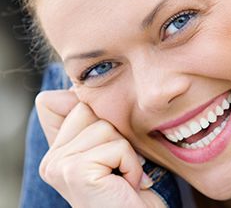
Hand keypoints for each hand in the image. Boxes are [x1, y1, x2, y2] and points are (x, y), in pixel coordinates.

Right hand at [36, 90, 165, 207]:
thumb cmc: (130, 187)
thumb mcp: (112, 148)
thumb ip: (93, 122)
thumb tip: (72, 90)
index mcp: (57, 150)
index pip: (59, 101)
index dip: (91, 113)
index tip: (107, 149)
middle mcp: (52, 158)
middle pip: (88, 109)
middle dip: (115, 135)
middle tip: (118, 167)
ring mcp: (60, 165)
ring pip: (105, 126)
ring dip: (126, 152)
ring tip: (123, 177)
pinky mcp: (76, 172)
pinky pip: (116, 146)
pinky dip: (131, 165)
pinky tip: (126, 185)